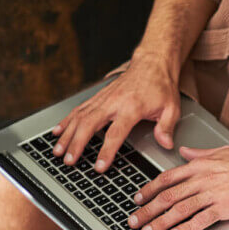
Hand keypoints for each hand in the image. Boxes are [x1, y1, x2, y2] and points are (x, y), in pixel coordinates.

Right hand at [51, 54, 181, 171]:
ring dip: (67, 135)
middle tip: (69, 161)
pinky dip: (66, 121)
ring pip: (79, 117)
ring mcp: (103, 99)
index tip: (99, 166)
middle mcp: (113, 102)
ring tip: (57, 151)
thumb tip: (166, 144)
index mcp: (131, 107)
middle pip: (89, 124)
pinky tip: (57, 132)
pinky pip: (78, 110)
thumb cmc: (161, 86)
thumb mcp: (172, 108)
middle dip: (77, 144)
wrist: (152, 63)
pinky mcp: (98, 97)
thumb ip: (167, 128)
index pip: (115, 133)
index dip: (106, 151)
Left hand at [127, 145, 228, 229]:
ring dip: (160, 222)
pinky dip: (186, 228)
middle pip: (168, 196)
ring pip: (180, 209)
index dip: (149, 190)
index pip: (167, 178)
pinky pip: (201, 220)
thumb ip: (200, 153)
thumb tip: (184, 151)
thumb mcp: (223, 152)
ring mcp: (213, 194)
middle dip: (147, 210)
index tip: (137, 199)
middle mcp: (202, 179)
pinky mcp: (225, 207)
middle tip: (134, 221)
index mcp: (200, 166)